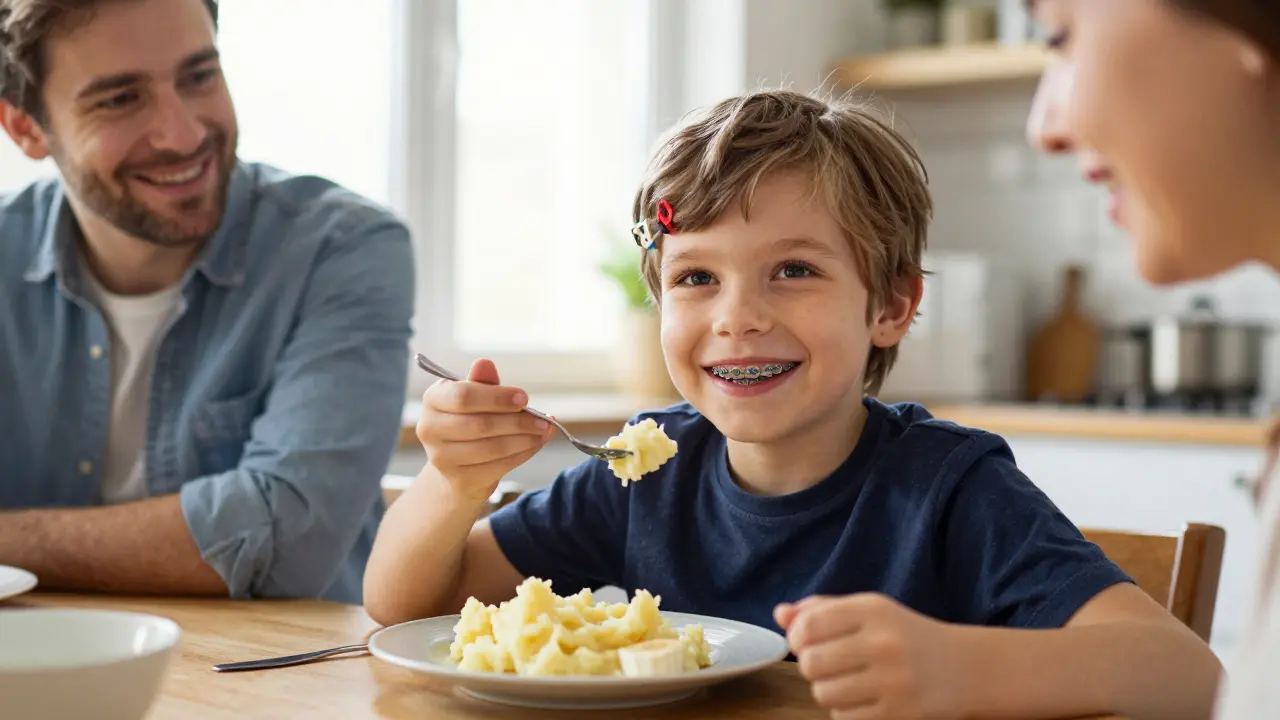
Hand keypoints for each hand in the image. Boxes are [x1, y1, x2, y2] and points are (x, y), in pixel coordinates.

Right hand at [417, 358, 552, 501]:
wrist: (457, 465)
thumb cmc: (470, 420)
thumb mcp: (476, 397)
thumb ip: (482, 382)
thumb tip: (485, 363)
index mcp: (433, 400)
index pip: (463, 396)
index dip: (497, 397)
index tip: (524, 398)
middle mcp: (430, 429)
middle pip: (480, 424)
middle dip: (517, 421)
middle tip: (543, 419)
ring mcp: (442, 457)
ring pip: (492, 447)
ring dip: (525, 439)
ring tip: (544, 431)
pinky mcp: (459, 479)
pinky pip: (498, 466)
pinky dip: (522, 454)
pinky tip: (534, 445)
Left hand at [775, 594, 968, 719]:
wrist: (963, 668)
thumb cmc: (904, 636)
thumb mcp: (869, 611)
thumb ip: (822, 609)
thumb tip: (780, 614)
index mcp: (873, 609)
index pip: (809, 624)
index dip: (797, 637)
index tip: (808, 641)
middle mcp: (883, 642)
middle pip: (810, 662)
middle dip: (811, 666)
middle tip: (829, 664)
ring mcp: (893, 681)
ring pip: (823, 693)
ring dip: (827, 690)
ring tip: (848, 682)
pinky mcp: (898, 713)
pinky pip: (843, 718)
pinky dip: (844, 711)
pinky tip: (863, 698)